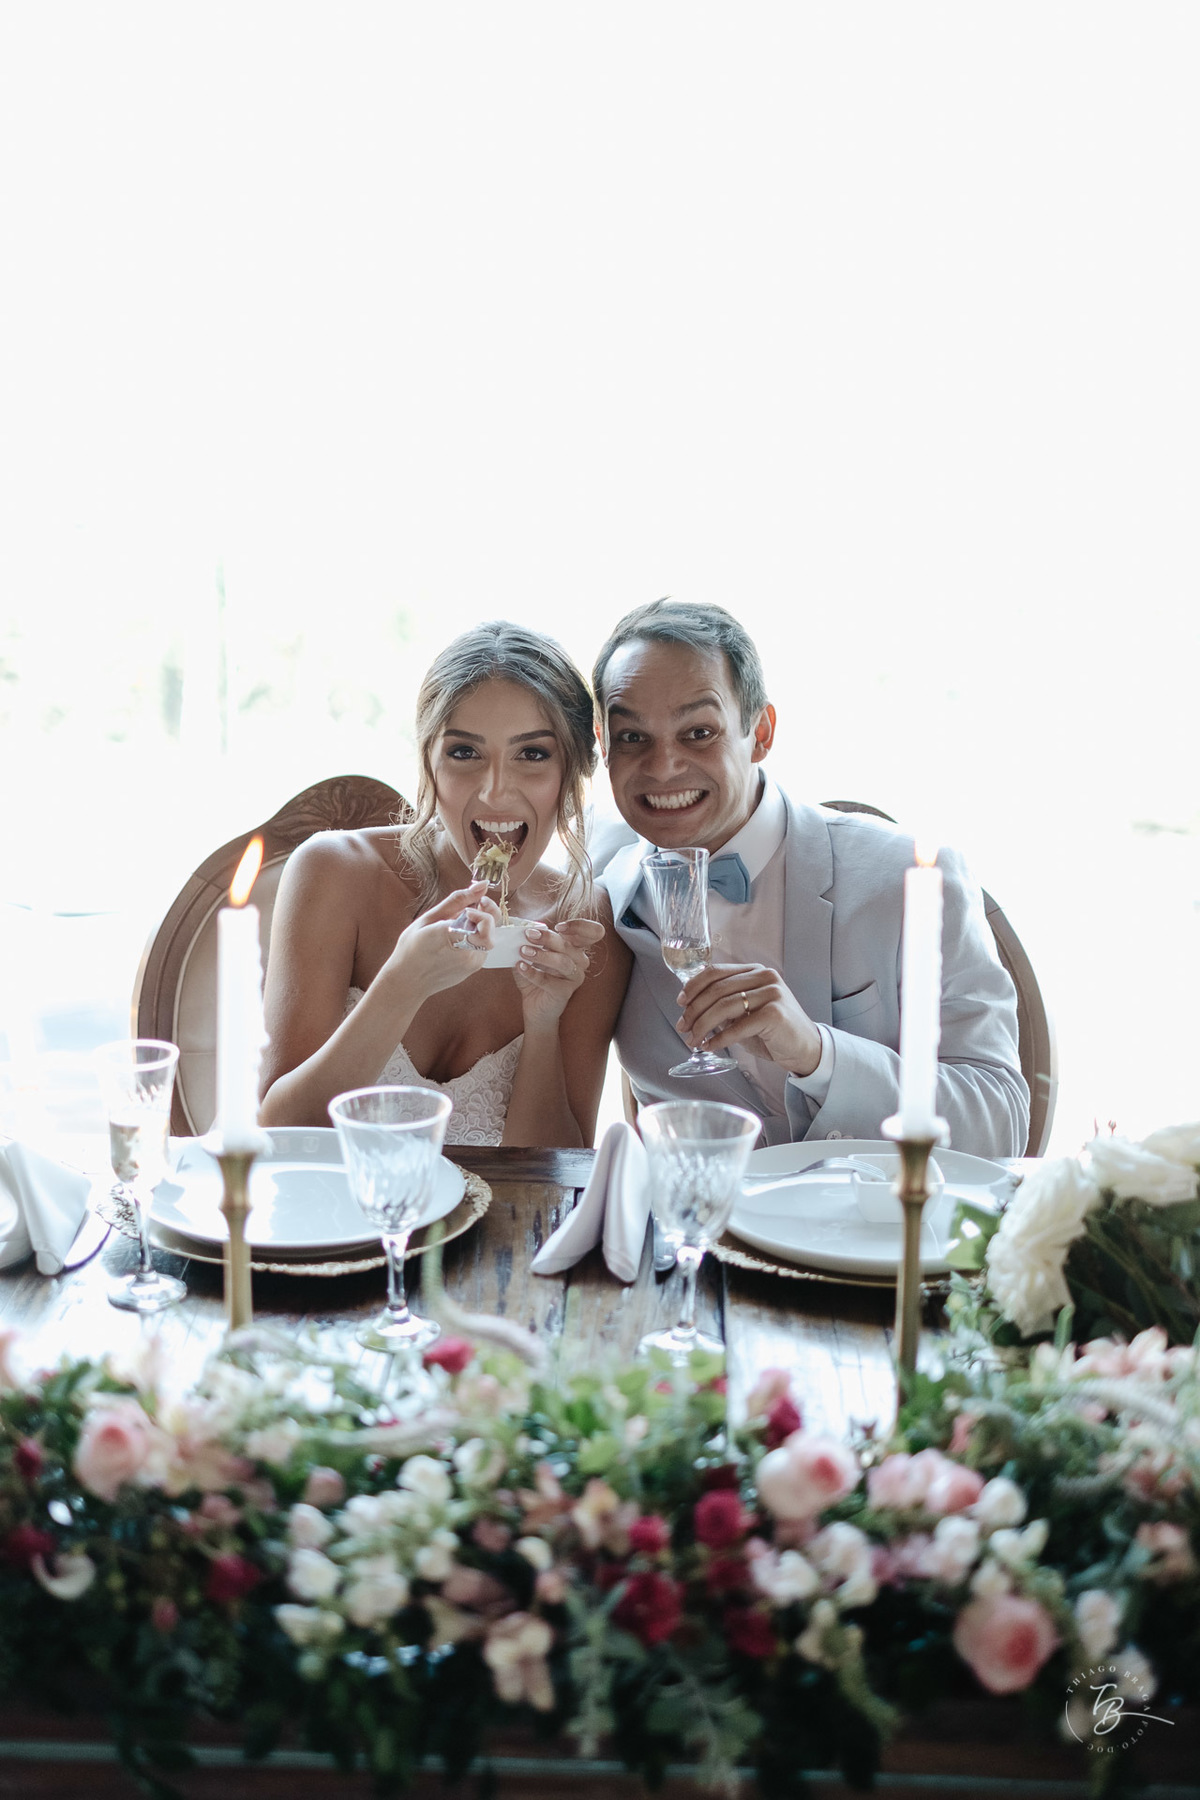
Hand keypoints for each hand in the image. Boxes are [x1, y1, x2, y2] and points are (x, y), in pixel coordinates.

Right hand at [384, 883, 500, 997]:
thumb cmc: (412, 948)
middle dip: (485, 915)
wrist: (408, 982)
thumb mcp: (429, 918)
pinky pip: (482, 947)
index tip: (469, 907)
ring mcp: (472, 963)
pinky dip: (473, 938)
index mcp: (452, 936)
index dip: (482, 910)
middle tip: (469, 910)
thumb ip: (458, 900)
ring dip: (478, 927)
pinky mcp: (473, 969)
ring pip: (489, 937)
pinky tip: (455, 939)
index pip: (486, 921)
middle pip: (492, 928)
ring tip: (456, 926)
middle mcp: (466, 952)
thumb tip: (481, 884)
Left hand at [513, 916, 603, 1029]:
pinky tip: (520, 966)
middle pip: (570, 945)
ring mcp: (575, 977)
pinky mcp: (565, 992)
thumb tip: (520, 929)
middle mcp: (580, 961)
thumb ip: (530, 942)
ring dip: (542, 955)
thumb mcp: (532, 955)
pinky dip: (532, 972)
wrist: (534, 1006)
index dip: (580, 926)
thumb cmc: (535, 976)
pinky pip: (549, 980)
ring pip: (563, 962)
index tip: (559, 926)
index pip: (592, 933)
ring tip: (523, 951)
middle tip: (529, 935)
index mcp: (575, 948)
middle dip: (549, 938)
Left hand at [676, 963, 822, 1076]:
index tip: (680, 1002)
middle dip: (694, 1010)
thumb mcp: (746, 1011)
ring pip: (724, 1007)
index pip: (716, 971)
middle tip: (683, 1027)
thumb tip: (689, 1008)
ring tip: (693, 1040)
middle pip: (717, 990)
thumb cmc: (772, 1031)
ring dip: (702, 1026)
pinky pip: (737, 1027)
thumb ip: (724, 1003)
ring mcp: (772, 993)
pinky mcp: (775, 1014)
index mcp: (755, 971)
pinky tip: (709, 1046)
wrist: (805, 1048)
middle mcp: (764, 977)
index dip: (694, 986)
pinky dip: (719, 1038)